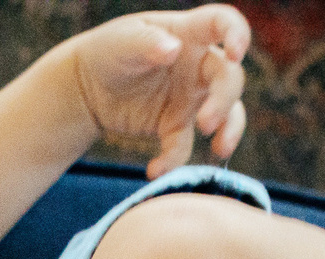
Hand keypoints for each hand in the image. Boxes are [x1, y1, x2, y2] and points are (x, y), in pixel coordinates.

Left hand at [69, 6, 249, 177]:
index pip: (222, 23)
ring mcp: (191, 98)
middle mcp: (198, 66)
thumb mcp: (122, 41)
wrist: (88, 87)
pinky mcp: (175, 126)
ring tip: (219, 148)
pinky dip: (173, 161)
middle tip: (205, 124)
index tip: (235, 53)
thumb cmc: (109, 51)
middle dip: (225, 101)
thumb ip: (147, 42)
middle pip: (230, 79)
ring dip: (228, 131)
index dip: (237, 33)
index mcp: (189, 35)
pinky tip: (155, 169)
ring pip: (226, 114)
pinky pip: (184, 146)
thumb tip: (174, 49)